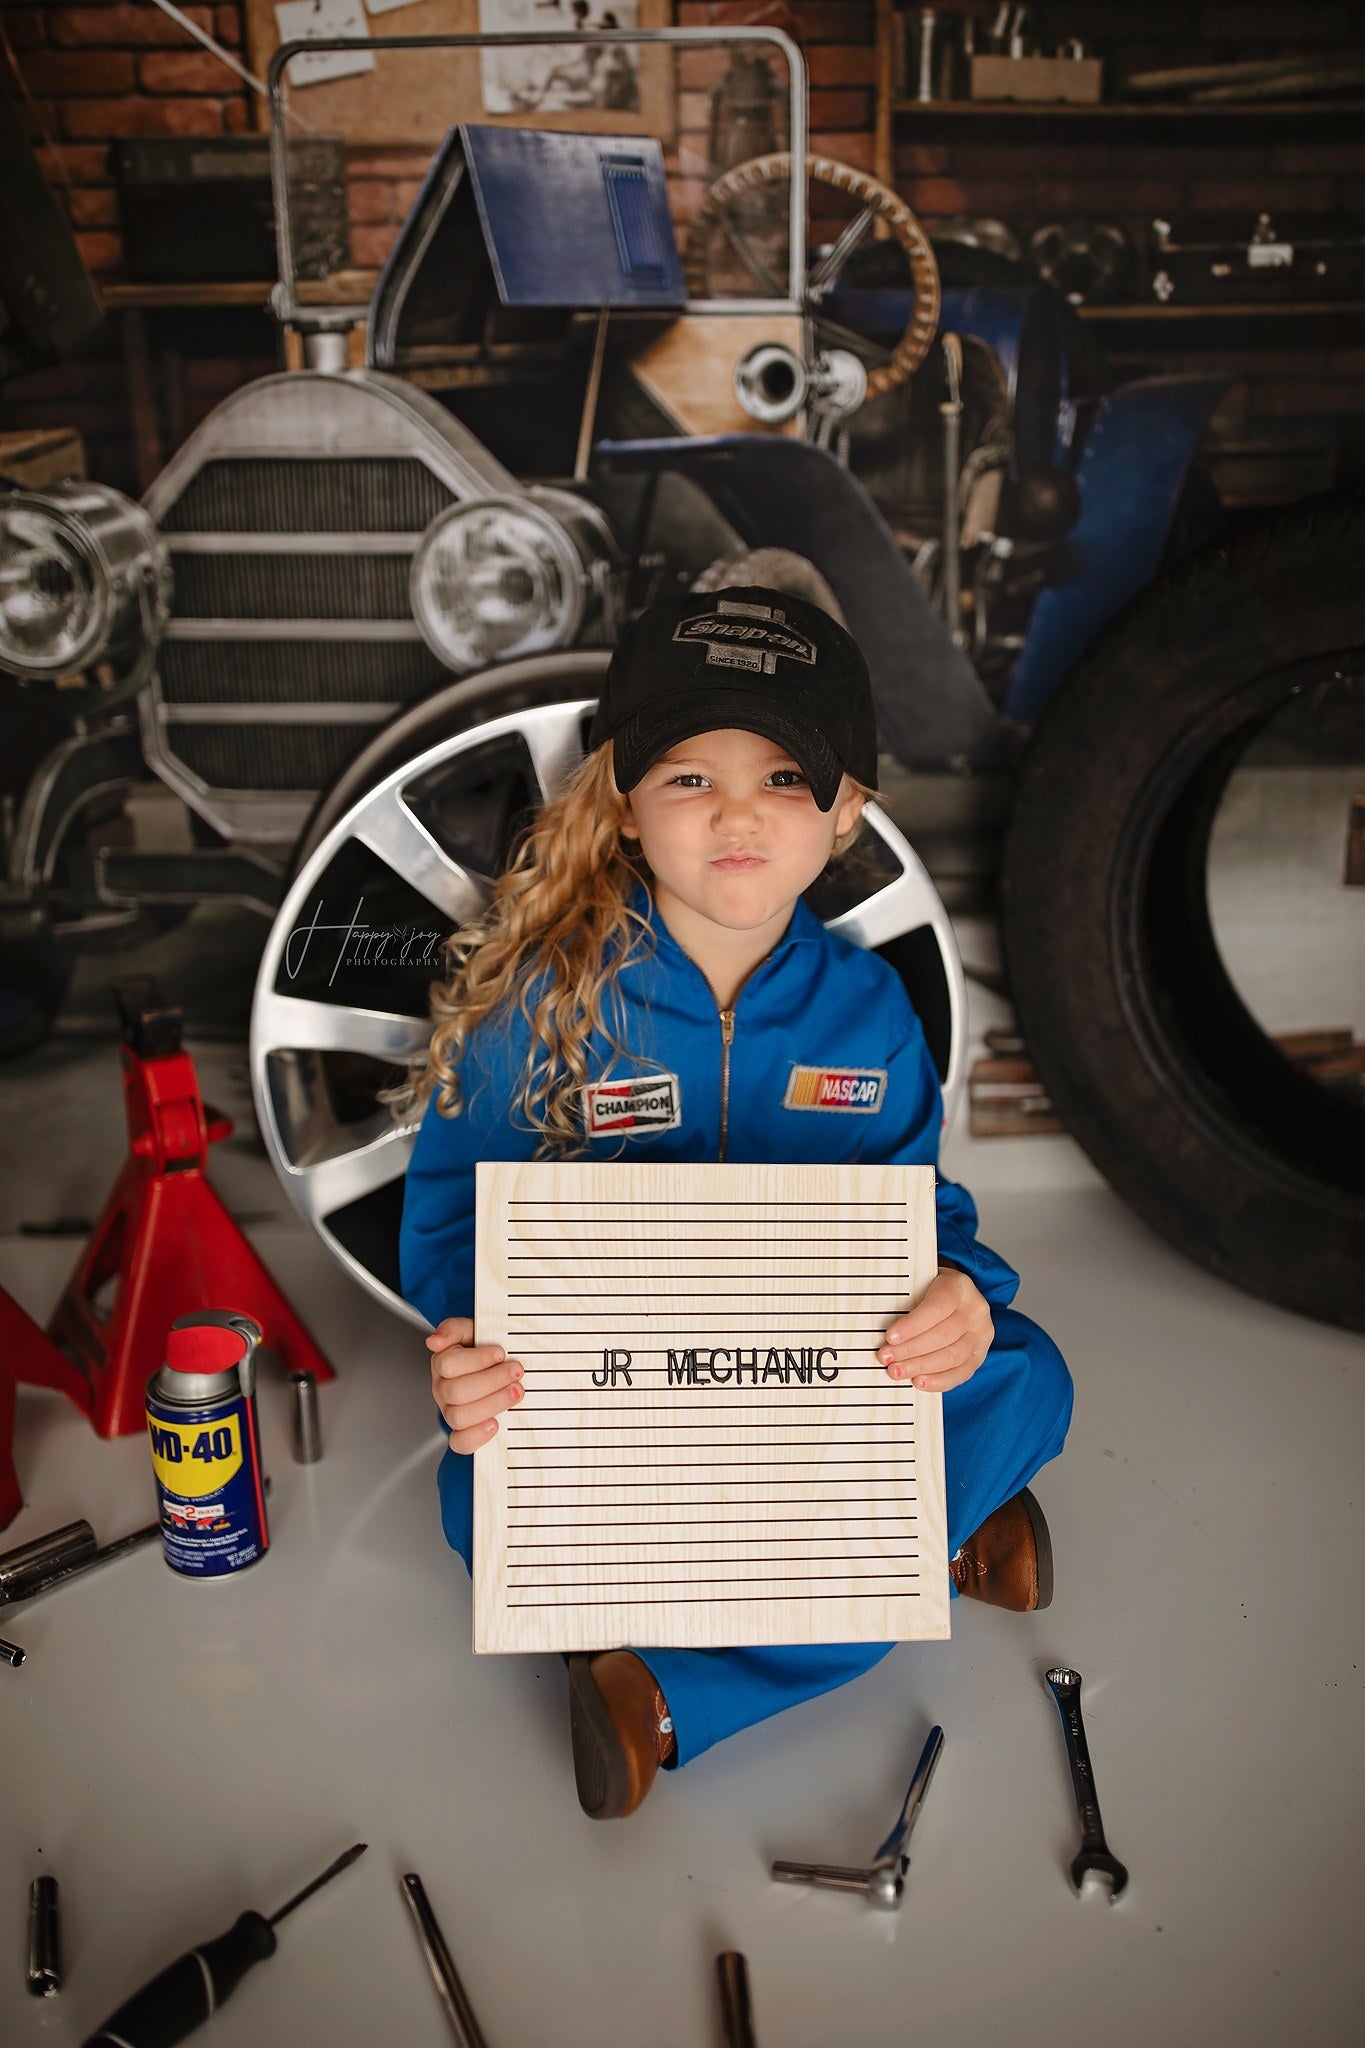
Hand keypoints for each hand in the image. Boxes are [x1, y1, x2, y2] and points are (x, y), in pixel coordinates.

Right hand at [426, 1316, 522, 1453]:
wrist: (501, 1366)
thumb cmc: (485, 1349)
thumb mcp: (472, 1329)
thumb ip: (453, 1329)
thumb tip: (434, 1341)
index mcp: (442, 1363)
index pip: (448, 1364)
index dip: (477, 1359)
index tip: (500, 1352)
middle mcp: (443, 1389)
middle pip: (456, 1392)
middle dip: (492, 1380)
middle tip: (515, 1371)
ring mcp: (451, 1411)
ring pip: (460, 1416)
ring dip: (493, 1403)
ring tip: (515, 1391)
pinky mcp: (462, 1432)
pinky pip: (460, 1442)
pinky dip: (477, 1435)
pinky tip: (495, 1423)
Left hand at [878, 1266, 991, 1393]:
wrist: (957, 1297)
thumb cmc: (931, 1290)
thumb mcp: (920, 1283)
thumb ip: (906, 1299)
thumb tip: (881, 1329)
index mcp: (959, 1286)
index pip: (936, 1307)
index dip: (912, 1325)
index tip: (889, 1337)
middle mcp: (975, 1310)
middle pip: (943, 1335)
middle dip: (910, 1350)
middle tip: (886, 1358)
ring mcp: (982, 1333)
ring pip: (952, 1356)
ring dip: (921, 1367)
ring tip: (897, 1371)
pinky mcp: (981, 1354)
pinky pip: (962, 1373)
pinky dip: (939, 1381)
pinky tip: (919, 1382)